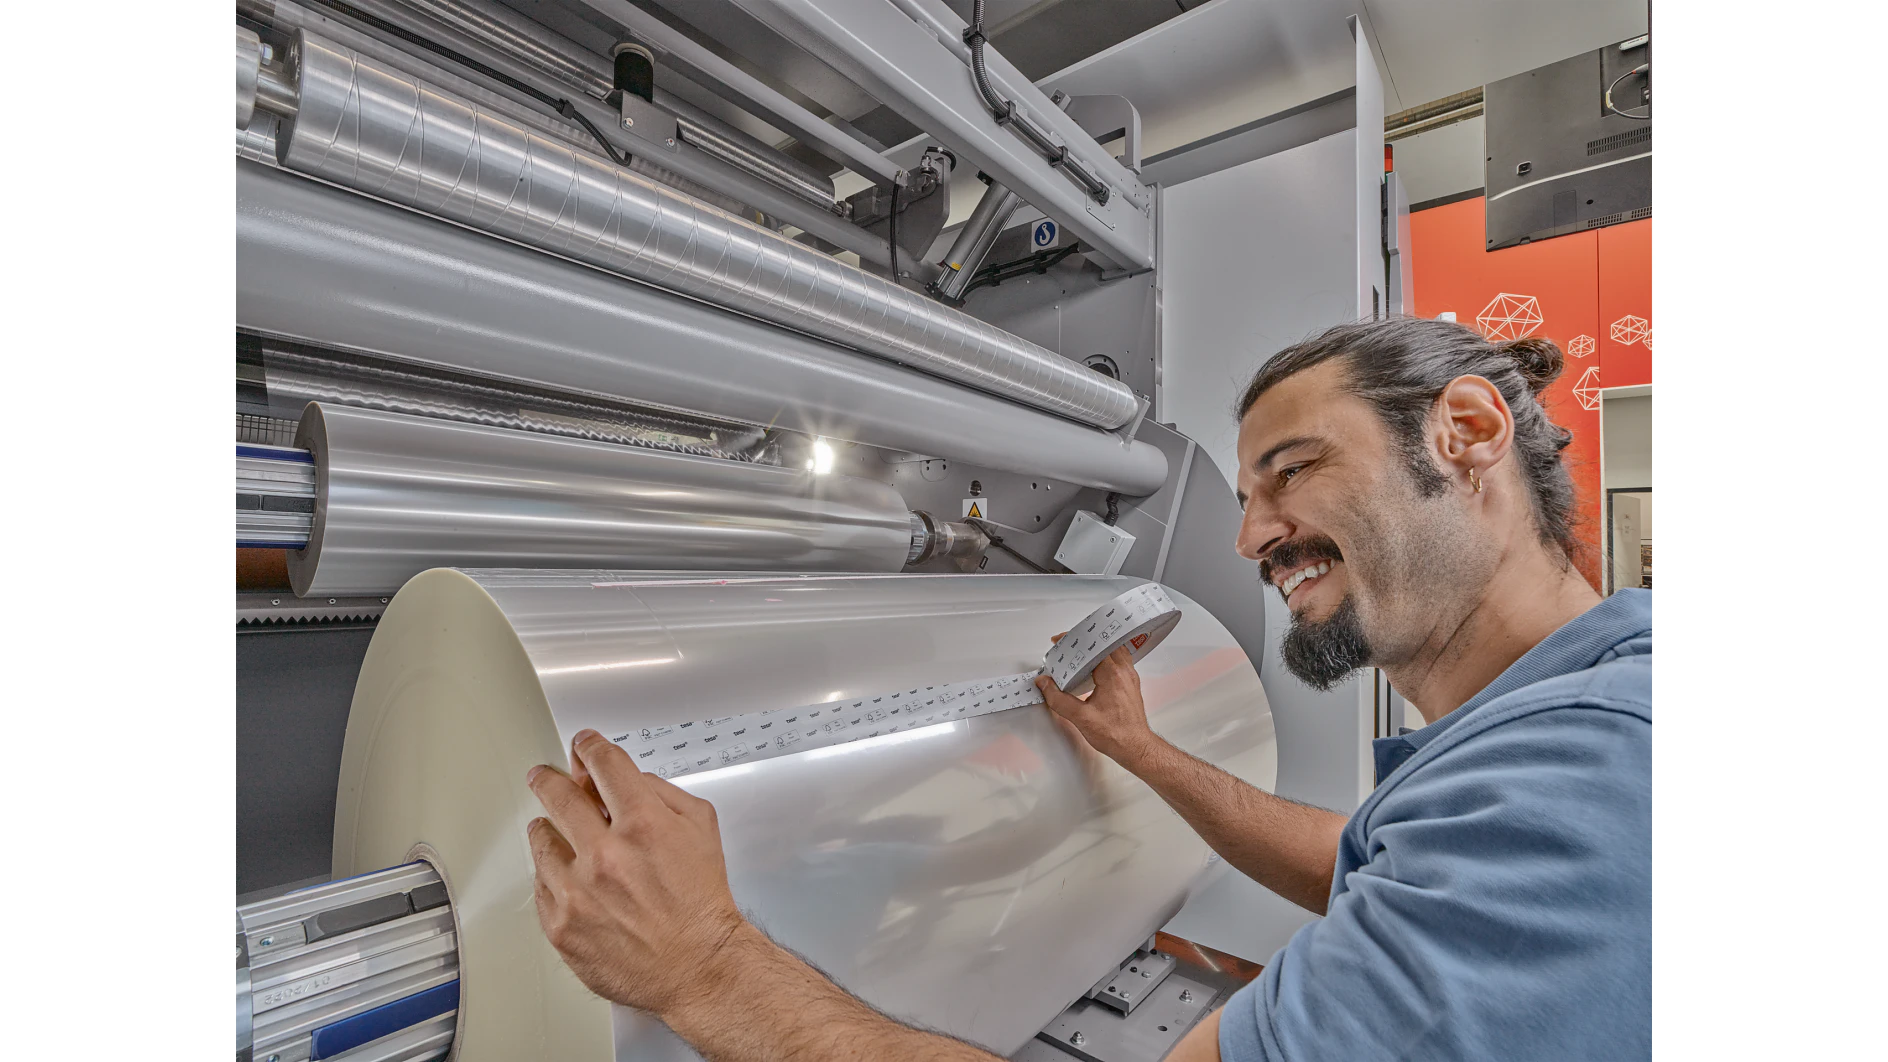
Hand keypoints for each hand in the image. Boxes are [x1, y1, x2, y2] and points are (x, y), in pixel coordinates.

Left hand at [526, 729, 755, 1015]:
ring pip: (541, 839)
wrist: (698, 964)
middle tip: (543, 777)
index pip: (602, 764)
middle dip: (549, 779)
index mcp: (643, 824)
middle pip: (558, 794)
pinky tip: (569, 876)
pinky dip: (552, 875)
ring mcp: (578, 892)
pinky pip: (540, 884)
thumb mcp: (700, 827)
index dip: (588, 748)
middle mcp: (606, 856)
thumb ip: (660, 792)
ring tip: (558, 833)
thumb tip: (623, 778)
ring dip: (549, 829)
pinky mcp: (561, 925)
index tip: (582, 746)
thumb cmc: (700, 901)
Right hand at [1034, 641, 1157, 763]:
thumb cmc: (1117, 735)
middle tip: (1068, 645)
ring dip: (1097, 649)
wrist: (1136, 748)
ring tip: (1079, 652)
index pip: (1093, 647)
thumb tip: (1045, 684)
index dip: (1074, 641)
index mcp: (1113, 675)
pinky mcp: (1130, 684)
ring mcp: (1130, 677)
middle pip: (1104, 644)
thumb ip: (1059, 699)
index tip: (1060, 642)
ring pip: (1114, 651)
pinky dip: (1105, 658)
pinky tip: (1095, 666)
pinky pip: (1119, 661)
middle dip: (1084, 642)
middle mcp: (1124, 672)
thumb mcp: (1081, 718)